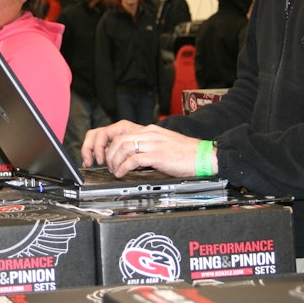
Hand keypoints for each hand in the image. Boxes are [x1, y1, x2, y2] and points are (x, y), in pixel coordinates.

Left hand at [83, 122, 206, 177]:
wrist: (204, 156)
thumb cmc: (185, 154)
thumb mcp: (162, 145)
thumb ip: (145, 147)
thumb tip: (127, 157)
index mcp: (148, 130)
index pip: (117, 128)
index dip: (103, 140)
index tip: (99, 154)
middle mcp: (149, 133)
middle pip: (115, 137)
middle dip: (104, 152)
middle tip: (104, 165)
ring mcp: (153, 143)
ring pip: (121, 146)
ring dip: (113, 161)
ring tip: (115, 171)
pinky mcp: (158, 155)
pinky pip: (133, 159)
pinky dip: (123, 168)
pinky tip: (123, 174)